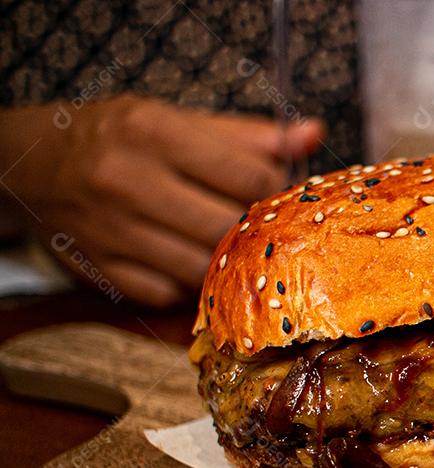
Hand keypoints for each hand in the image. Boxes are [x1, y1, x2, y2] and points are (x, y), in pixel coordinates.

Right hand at [0, 95, 323, 305]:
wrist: (32, 162)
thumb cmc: (119, 137)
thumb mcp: (177, 120)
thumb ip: (246, 135)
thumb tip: (312, 135)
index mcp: (155, 133)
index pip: (248, 176)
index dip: (274, 189)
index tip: (274, 192)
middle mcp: (129, 180)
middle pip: (226, 227)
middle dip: (250, 230)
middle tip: (255, 225)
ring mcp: (112, 229)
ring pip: (198, 267)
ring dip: (221, 262)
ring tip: (224, 244)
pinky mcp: (101, 267)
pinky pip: (165, 293)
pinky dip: (184, 284)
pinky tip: (186, 261)